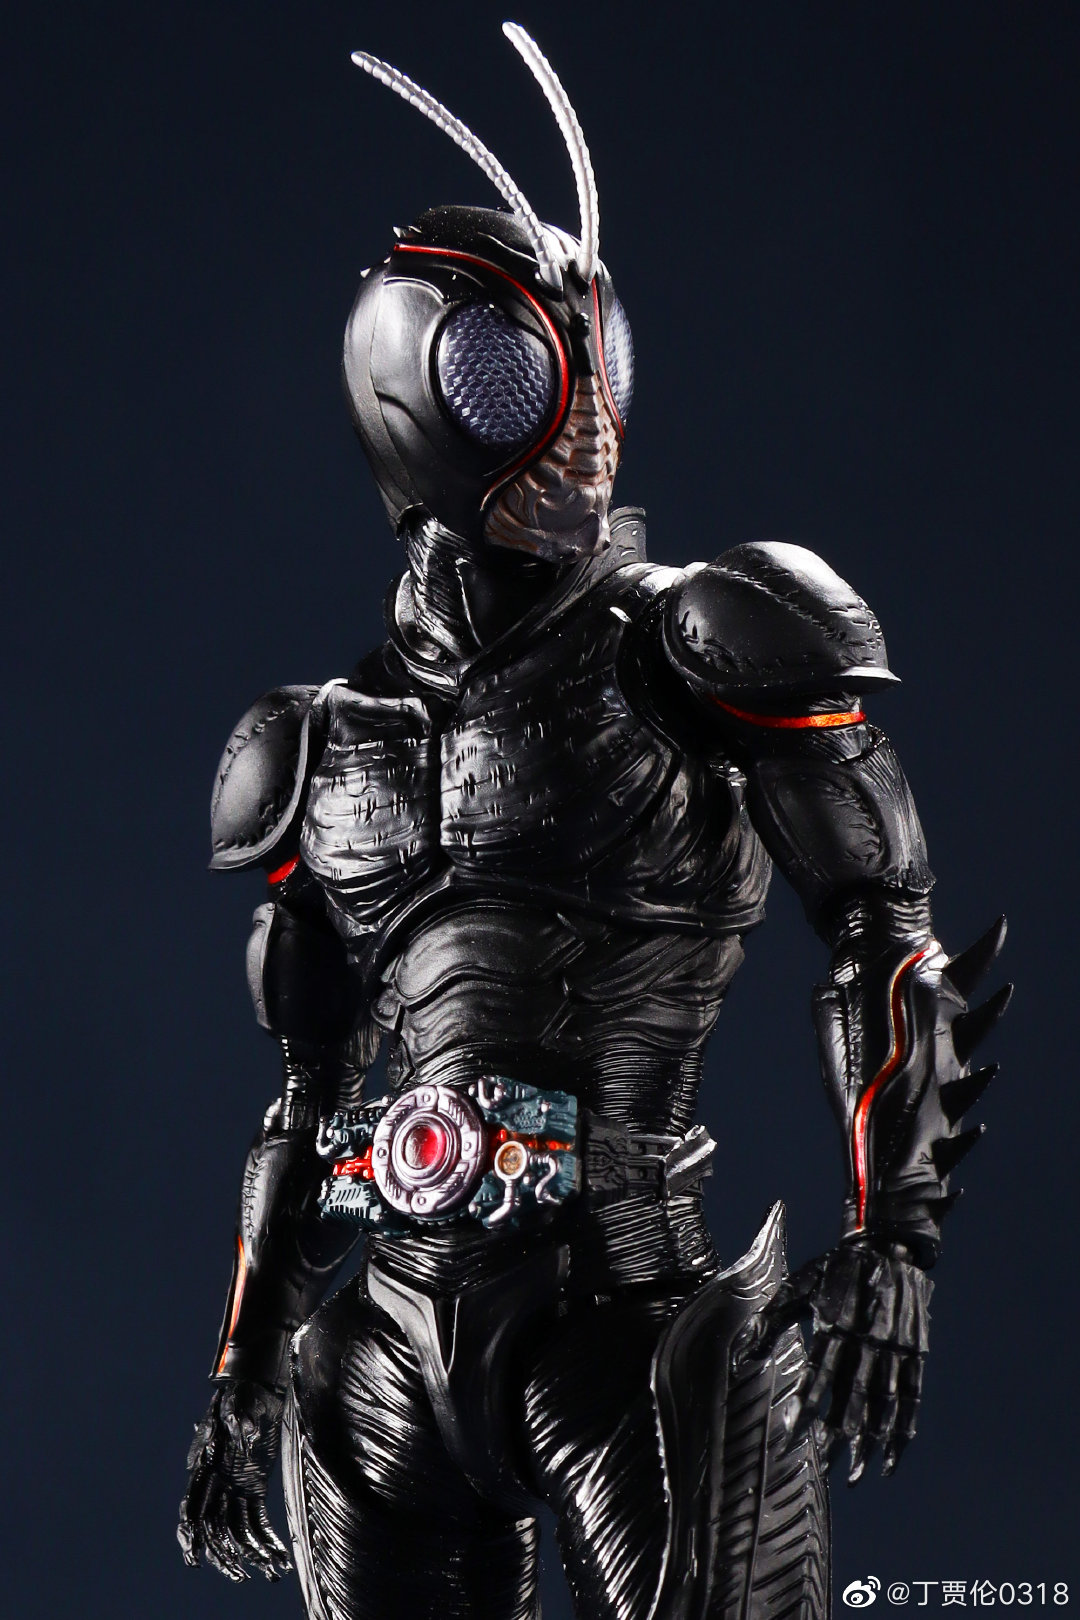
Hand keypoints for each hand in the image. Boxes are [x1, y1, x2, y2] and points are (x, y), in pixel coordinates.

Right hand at [177, 1380, 292, 1581]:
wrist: (257, 1384)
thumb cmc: (243, 1392)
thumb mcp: (237, 1401)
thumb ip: (236, 1419)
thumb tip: (244, 1435)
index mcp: (206, 1467)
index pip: (192, 1506)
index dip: (190, 1533)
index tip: (195, 1558)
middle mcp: (217, 1482)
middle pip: (215, 1527)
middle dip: (225, 1555)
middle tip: (240, 1575)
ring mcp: (235, 1487)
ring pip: (237, 1530)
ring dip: (251, 1553)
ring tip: (270, 1572)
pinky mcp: (254, 1486)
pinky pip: (257, 1519)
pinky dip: (267, 1539)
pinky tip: (279, 1556)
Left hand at [735, 1239, 931, 1484]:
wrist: (886, 1247)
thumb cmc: (834, 1270)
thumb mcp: (798, 1285)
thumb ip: (771, 1320)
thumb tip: (742, 1354)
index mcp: (835, 1325)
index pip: (817, 1376)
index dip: (804, 1408)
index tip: (790, 1436)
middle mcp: (866, 1341)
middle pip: (851, 1397)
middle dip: (837, 1436)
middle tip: (826, 1468)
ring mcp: (894, 1349)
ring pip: (882, 1404)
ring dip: (869, 1442)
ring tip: (855, 1473)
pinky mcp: (914, 1353)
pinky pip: (910, 1398)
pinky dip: (902, 1430)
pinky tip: (891, 1457)